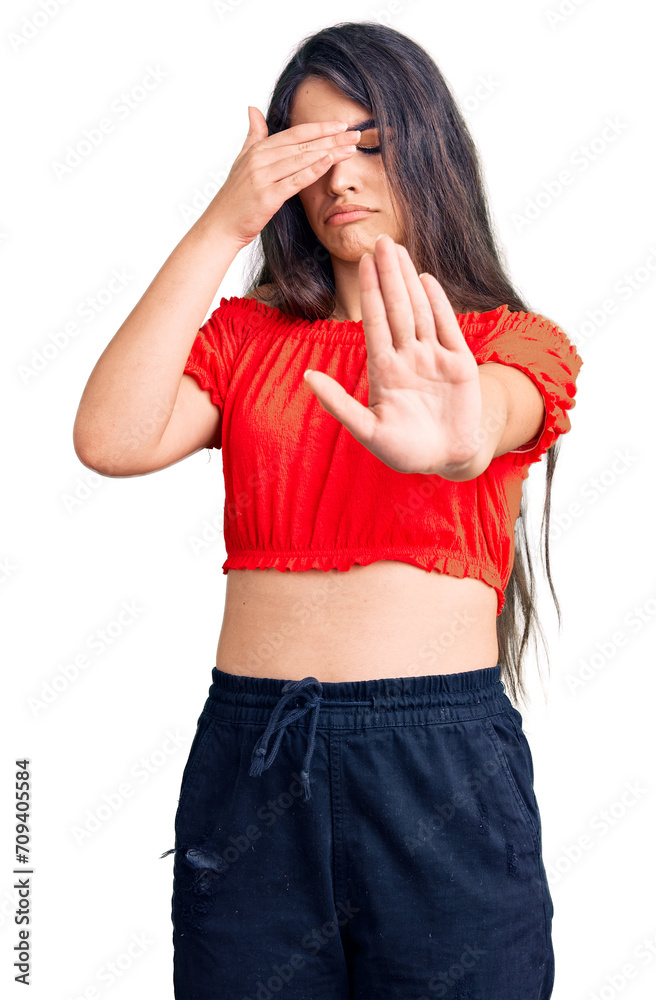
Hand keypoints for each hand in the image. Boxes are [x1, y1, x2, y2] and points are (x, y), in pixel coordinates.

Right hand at [201, 107, 359, 250]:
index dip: (319, 128)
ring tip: (351, 148)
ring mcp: (263, 177)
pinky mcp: (267, 197)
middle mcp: (260, 160)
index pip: (295, 133)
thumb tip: (252, 108)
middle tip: (356, 133)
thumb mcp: (242, 161)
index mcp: (257, 150)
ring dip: (329, 152)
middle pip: (303, 144)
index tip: (341, 124)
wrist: (220, 226)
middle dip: (331, 138)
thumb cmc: (235, 198)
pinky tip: (330, 162)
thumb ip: (253, 135)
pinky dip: (314, 169)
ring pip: (302, 159)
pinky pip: (295, 180)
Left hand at [302, 234, 483, 476]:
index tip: (361, 261)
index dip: (369, 291)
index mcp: (384, 370)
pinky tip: (427, 280)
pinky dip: (438, 304)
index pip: (375, 322)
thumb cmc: (404, 449)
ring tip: (399, 251)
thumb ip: (338, 403)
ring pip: (419, 311)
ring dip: (409, 281)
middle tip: (380, 240)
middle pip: (396, 308)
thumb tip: (307, 377)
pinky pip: (447, 328)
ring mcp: (434, 358)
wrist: (446, 459)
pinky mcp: (459, 364)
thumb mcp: (367, 430)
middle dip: (388, 275)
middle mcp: (408, 357)